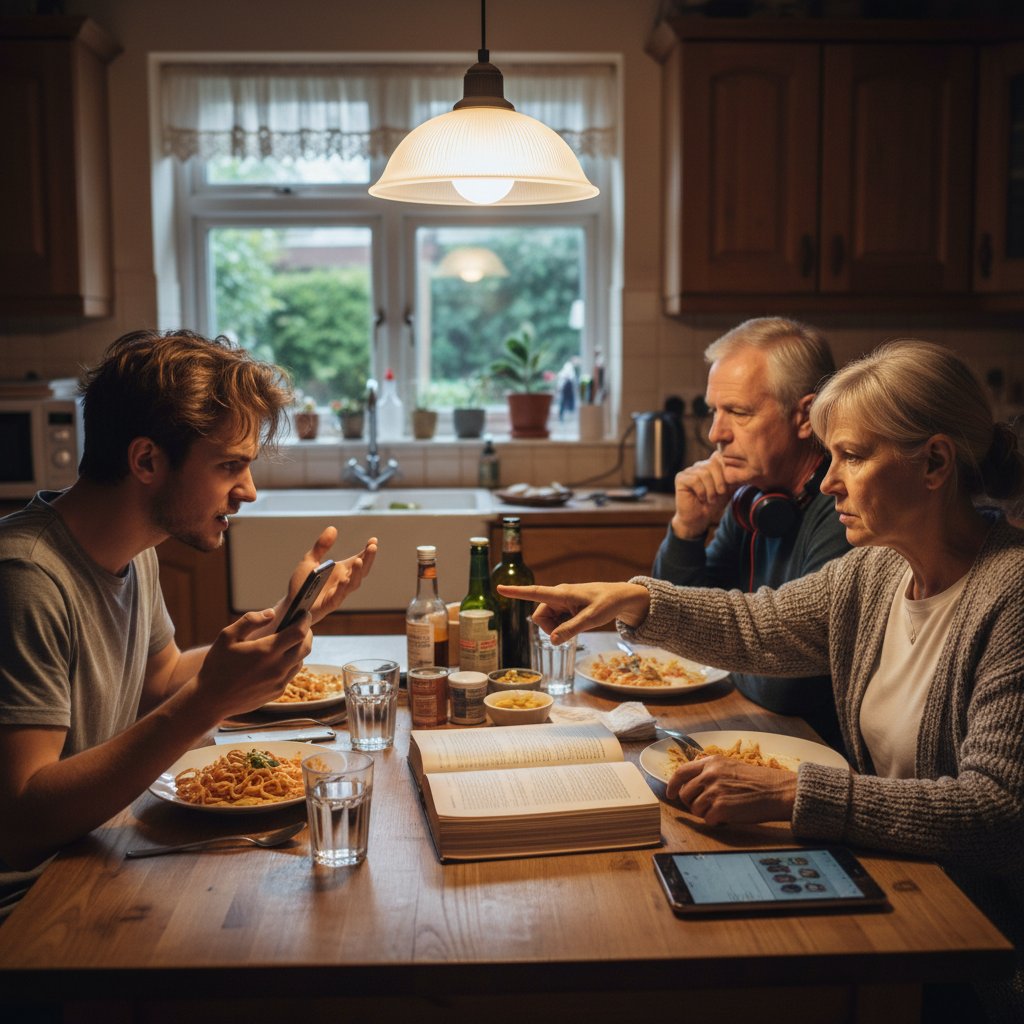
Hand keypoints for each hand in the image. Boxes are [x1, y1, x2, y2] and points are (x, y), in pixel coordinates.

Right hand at [198, 609, 311, 718]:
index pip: (298, 632)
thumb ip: (250, 620)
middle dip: (307, 633)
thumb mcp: (227, 636)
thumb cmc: (217, 666)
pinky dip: (291, 663)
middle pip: (306, 646)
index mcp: (267, 651)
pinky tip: (279, 659)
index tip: (304, 614)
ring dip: (299, 649)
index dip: (304, 620)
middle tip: (300, 626)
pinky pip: (291, 674)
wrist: (211, 700)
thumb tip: (271, 613)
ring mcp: (279, 682)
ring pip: (300, 661)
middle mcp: (278, 667)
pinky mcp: (277, 692)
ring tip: (288, 642)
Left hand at [283, 529, 378, 626]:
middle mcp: (344, 581)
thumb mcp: (309, 561)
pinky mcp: (330, 603)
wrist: (292, 605)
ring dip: (357, 573)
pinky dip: (342, 588)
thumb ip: (321, 546)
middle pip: (361, 570)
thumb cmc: (303, 584)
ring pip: (353, 583)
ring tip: (358, 561)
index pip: (359, 558)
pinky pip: (339, 595)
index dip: (367, 551)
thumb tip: (333, 528)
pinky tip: (344, 579)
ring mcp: (339, 593)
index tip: (373, 540)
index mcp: (341, 570)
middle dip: (368, 559)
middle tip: (372, 547)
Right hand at [494, 581, 649, 643]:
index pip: (534, 592)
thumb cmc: (606, 604)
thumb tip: (552, 641)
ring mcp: (561, 601)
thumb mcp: (591, 619)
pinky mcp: (565, 606)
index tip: (499, 588)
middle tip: (571, 631)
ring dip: (558, 628)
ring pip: (547, 620)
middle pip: (540, 616)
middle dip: (550, 628)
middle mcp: (558, 595)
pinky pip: (556, 620)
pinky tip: (577, 622)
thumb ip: (570, 629)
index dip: (516, 592)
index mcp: (562, 593)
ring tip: (578, 624)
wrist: (620, 597)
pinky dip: (563, 626)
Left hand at [665, 755, 796, 824]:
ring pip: (694, 809)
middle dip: (690, 803)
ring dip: (705, 813)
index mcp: (711, 762)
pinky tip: (728, 816)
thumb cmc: (757, 781)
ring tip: (721, 810)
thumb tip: (692, 782)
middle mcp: (710, 774)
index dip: (672, 785)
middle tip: (704, 807)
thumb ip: (710, 771)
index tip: (670, 793)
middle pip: (684, 794)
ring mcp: (714, 791)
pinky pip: (707, 820)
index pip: (681, 772)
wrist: (777, 791)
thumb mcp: (730, 766)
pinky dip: (715, 821)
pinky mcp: (720, 808)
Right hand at [670, 451, 734, 539]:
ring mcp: (689, 471)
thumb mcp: (728, 489)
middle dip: (720, 481)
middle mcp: (699, 465)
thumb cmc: (713, 504)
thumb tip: (746, 469)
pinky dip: (701, 491)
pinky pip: (694, 480)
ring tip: (711, 499)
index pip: (719, 457)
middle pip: (712, 464)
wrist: (699, 519)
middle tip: (720, 494)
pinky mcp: (680, 478)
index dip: (725, 469)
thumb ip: (734, 478)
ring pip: (703, 473)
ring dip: (710, 489)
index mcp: (710, 465)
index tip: (727, 484)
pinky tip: (701, 498)